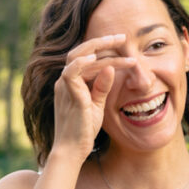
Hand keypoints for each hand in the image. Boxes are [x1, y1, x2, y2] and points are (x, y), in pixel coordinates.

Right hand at [51, 33, 133, 161]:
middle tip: (122, 37)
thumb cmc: (82, 130)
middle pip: (80, 51)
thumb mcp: (96, 105)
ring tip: (118, 42)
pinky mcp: (69, 95)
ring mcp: (65, 87)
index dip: (104, 50)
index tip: (123, 46)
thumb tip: (111, 68)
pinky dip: (82, 62)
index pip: (86, 59)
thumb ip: (102, 87)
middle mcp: (64, 81)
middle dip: (102, 42)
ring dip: (99, 48)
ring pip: (78, 57)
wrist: (72, 151)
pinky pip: (71, 72)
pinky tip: (97, 58)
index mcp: (70, 82)